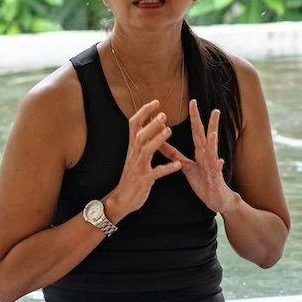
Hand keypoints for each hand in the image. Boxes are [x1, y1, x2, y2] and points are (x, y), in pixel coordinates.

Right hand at [106, 100, 181, 219]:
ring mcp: (138, 167)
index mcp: (132, 148)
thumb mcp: (134, 156)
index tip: (155, 102)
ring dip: (157, 140)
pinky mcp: (144, 180)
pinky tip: (178, 165)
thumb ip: (142, 142)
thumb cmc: (132, 177)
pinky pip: (156, 173)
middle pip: (140, 135)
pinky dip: (167, 168)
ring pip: (146, 150)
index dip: (143, 112)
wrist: (122, 199)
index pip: (134, 125)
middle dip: (151, 124)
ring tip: (170, 131)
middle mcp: (134, 155)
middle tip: (164, 114)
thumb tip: (151, 125)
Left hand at [159, 100, 234, 214]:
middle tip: (213, 109)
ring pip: (213, 153)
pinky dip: (217, 166)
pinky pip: (216, 172)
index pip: (197, 132)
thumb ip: (174, 154)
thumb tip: (161, 142)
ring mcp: (213, 168)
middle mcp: (209, 157)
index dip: (195, 117)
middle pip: (208, 137)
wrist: (217, 200)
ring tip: (213, 133)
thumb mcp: (187, 167)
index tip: (193, 102)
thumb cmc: (204, 182)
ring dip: (214, 143)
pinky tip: (219, 161)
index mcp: (201, 153)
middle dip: (209, 123)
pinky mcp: (215, 180)